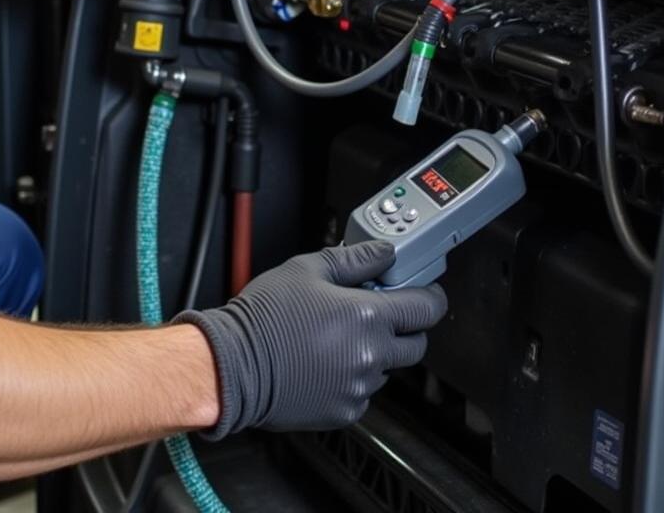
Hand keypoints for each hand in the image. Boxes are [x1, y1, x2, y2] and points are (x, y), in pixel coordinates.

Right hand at [173, 241, 446, 438]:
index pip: (427, 307)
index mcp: (368, 316)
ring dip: (375, 352)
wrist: (234, 365)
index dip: (428, 296)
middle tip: (376, 313)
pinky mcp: (345, 411)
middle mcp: (371, 355)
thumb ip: (354, 259)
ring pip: (388, 369)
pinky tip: (325, 361)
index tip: (421, 291)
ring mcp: (359, 387)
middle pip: (416, 344)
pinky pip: (363, 391)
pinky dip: (353, 377)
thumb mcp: (307, 269)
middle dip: (404, 327)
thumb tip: (383, 253)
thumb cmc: (265, 317)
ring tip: (337, 337)